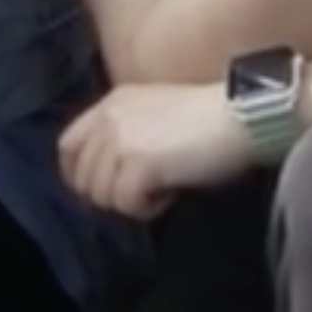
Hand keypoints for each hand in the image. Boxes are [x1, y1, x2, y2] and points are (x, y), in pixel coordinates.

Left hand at [58, 81, 252, 218]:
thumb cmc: (211, 117)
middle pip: (82, 176)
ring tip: (163, 189)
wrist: (243, 114)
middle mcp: (109, 118)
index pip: (68, 145)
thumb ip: (128, 133)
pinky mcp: (138, 164)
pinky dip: (148, 208)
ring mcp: (120, 141)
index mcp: (112, 103)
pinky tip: (170, 194)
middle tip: (143, 193)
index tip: (102, 190)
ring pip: (102, 195)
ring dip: (131, 201)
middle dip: (109, 193)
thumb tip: (115, 172)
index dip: (78, 174)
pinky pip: (126, 203)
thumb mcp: (157, 113)